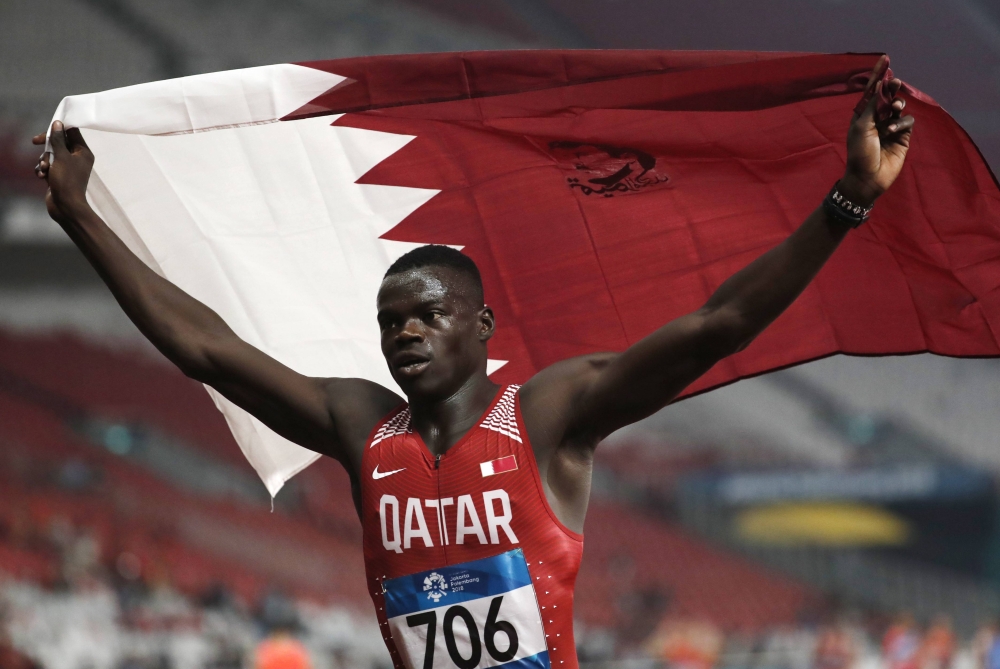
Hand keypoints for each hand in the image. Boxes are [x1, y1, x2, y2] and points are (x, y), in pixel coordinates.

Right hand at [32, 121, 95, 224]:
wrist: (66, 206)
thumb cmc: (67, 181)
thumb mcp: (61, 157)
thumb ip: (58, 140)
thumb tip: (58, 123)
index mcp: (83, 152)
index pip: (72, 132)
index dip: (59, 128)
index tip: (47, 128)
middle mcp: (77, 159)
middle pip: (59, 142)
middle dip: (47, 145)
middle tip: (35, 141)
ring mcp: (67, 167)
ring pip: (50, 155)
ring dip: (44, 160)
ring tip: (45, 169)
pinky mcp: (58, 175)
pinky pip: (47, 166)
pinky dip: (42, 169)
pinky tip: (42, 176)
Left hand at [840, 55, 914, 206]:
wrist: (868, 177)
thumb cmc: (859, 152)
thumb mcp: (862, 126)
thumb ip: (872, 106)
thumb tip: (879, 85)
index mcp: (863, 114)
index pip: (872, 91)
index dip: (878, 75)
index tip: (885, 58)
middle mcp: (877, 118)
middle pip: (888, 96)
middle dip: (891, 88)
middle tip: (894, 83)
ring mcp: (891, 127)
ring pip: (900, 107)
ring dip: (898, 105)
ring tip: (894, 109)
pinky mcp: (903, 136)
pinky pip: (908, 122)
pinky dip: (902, 123)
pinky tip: (892, 131)